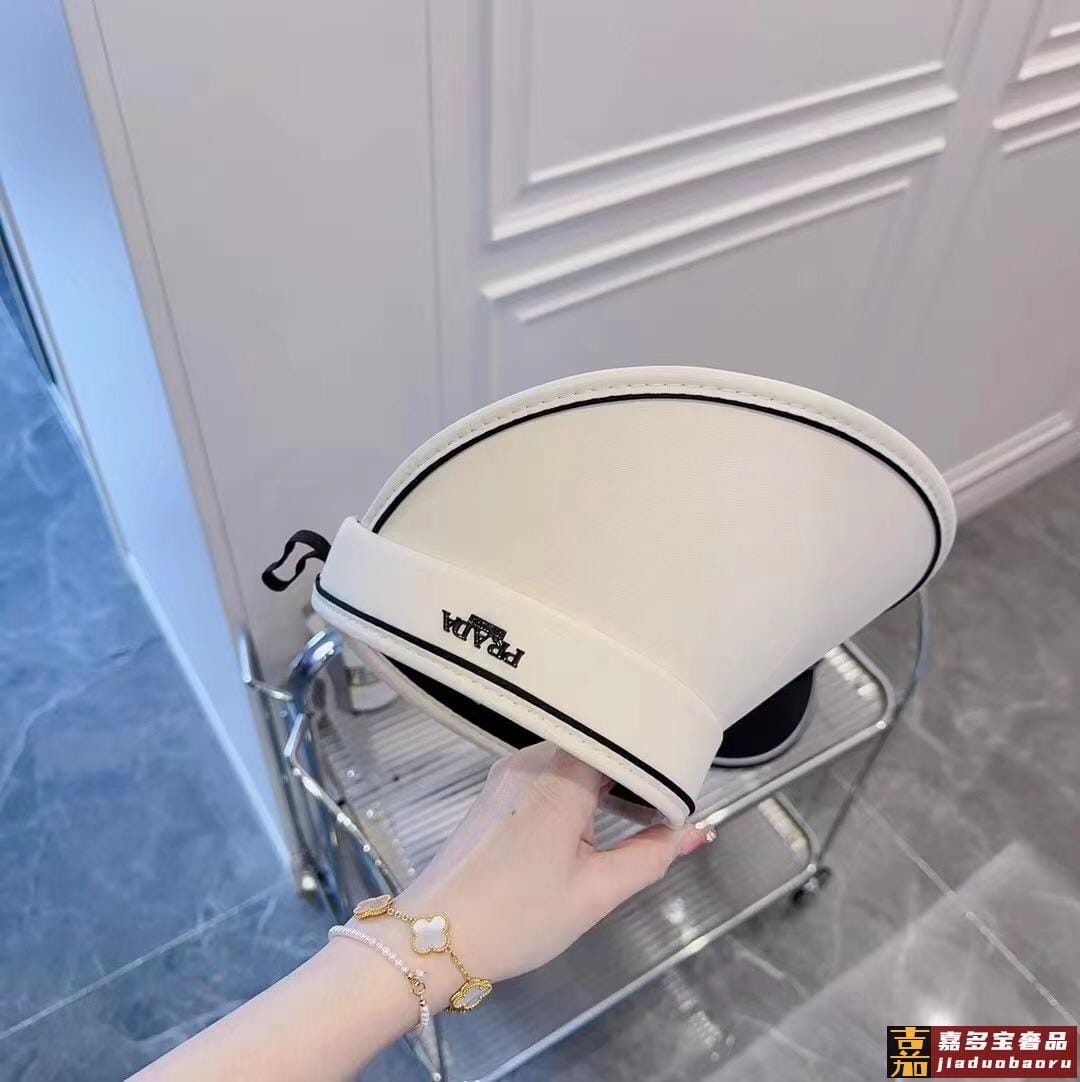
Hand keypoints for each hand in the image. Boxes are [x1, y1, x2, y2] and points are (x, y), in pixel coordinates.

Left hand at [363, 742, 710, 1008]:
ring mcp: (509, 771)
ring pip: (575, 757)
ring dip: (608, 781)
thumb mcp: (596, 892)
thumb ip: (652, 856)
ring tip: (640, 816)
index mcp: (561, 775)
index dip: (660, 759)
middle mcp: (532, 758)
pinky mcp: (497, 789)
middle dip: (637, 770)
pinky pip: (551, 772)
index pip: (624, 740)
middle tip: (670, 803)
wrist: (433, 939)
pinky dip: (580, 788)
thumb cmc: (516, 917)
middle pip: (599, 744)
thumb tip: (697, 832)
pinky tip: (596, 821)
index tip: (688, 784)